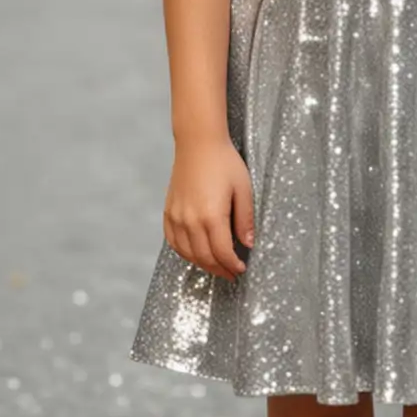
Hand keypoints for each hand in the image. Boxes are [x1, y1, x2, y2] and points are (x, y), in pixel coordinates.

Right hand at [164, 134, 254, 278]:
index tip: (241, 269)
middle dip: (219, 269)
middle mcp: (190, 220)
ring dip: (202, 264)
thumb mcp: (243, 190)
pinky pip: (173, 240)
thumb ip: (245, 220)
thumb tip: (248, 244)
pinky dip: (184, 252)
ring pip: (187, 253)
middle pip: (204, 257)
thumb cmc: (224, 162)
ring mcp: (177, 216)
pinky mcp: (169, 211)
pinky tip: (194, 254)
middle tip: (231, 274)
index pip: (222, 253)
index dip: (232, 265)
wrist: (198, 143)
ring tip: (216, 266)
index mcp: (212, 216)